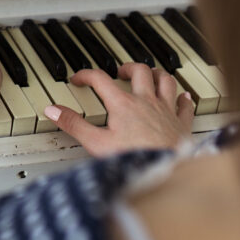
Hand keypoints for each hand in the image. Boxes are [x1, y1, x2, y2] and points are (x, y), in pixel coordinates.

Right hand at [47, 62, 193, 156]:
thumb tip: (53, 110)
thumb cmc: (135, 158)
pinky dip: (183, 98)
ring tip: (150, 74)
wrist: (168, 171)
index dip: (87, 75)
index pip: (101, 80)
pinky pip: (185, 104)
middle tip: (119, 72)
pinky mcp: (181, 124)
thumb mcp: (97, 143)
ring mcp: (166, 111)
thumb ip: (74, 125)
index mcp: (123, 105)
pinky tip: (183, 96)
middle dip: (128, 68)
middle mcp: (146, 102)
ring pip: (165, 81)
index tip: (79, 78)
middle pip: (140, 72)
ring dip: (157, 74)